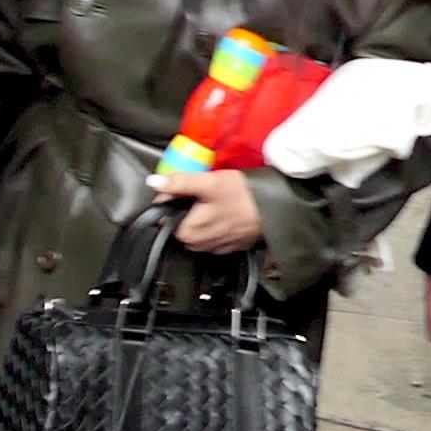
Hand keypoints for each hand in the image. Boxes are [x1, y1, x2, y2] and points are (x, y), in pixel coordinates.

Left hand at [146, 170, 263, 253]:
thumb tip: (153, 182)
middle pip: (181, 229)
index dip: (168, 201)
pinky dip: (214, 228)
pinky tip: (223, 214)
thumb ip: (179, 183)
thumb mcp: (208, 182)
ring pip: (198, 236)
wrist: (277, 207)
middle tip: (195, 194)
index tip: (176, 189)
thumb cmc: (243, 194)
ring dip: (198, 221)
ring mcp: (219, 247)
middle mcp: (203, 245)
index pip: (166, 220)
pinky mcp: (234, 246)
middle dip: (183, 212)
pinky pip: (215, 239)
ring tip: (209, 204)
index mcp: (191, 232)